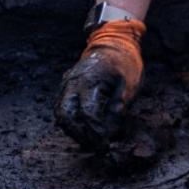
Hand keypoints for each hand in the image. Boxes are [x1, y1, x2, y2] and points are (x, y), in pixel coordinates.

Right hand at [54, 19, 145, 148]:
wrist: (112, 41)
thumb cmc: (124, 63)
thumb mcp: (128, 85)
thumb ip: (117, 108)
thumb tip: (109, 132)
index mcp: (91, 81)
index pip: (88, 114)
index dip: (95, 133)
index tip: (105, 145)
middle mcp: (73, 82)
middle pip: (66, 116)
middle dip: (80, 135)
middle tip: (95, 147)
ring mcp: (67, 83)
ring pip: (60, 113)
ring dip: (73, 130)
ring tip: (90, 142)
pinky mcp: (66, 86)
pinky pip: (62, 107)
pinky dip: (70, 121)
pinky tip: (83, 131)